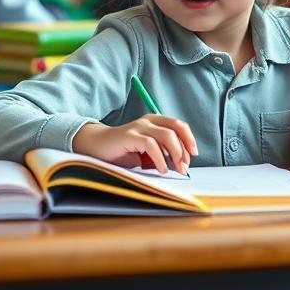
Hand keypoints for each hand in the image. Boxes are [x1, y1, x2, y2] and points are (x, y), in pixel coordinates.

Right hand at [72, 115, 198, 174]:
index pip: (178, 125)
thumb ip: (162, 155)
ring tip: (175, 169)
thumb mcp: (147, 154)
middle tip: (184, 166)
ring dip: (175, 154)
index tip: (192, 155)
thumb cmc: (123, 152)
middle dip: (184, 148)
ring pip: (167, 135)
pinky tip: (161, 168)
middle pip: (176, 128)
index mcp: (155, 121)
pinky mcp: (130, 135)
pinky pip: (151, 145)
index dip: (189, 139)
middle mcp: (148, 120)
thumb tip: (180, 165)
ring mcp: (139, 126)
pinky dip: (160, 158)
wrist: (97, 147)